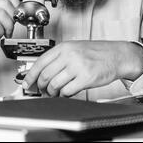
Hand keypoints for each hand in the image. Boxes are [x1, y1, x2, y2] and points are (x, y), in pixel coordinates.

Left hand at [22, 41, 142, 96]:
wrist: (116, 54)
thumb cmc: (96, 52)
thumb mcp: (74, 48)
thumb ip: (58, 58)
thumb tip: (41, 71)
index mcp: (64, 47)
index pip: (40, 62)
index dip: (30, 75)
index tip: (26, 83)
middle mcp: (69, 55)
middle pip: (45, 75)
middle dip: (40, 86)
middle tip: (42, 90)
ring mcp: (78, 66)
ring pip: (54, 84)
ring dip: (51, 92)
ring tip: (54, 92)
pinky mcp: (86, 78)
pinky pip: (67, 91)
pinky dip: (64, 95)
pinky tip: (66, 92)